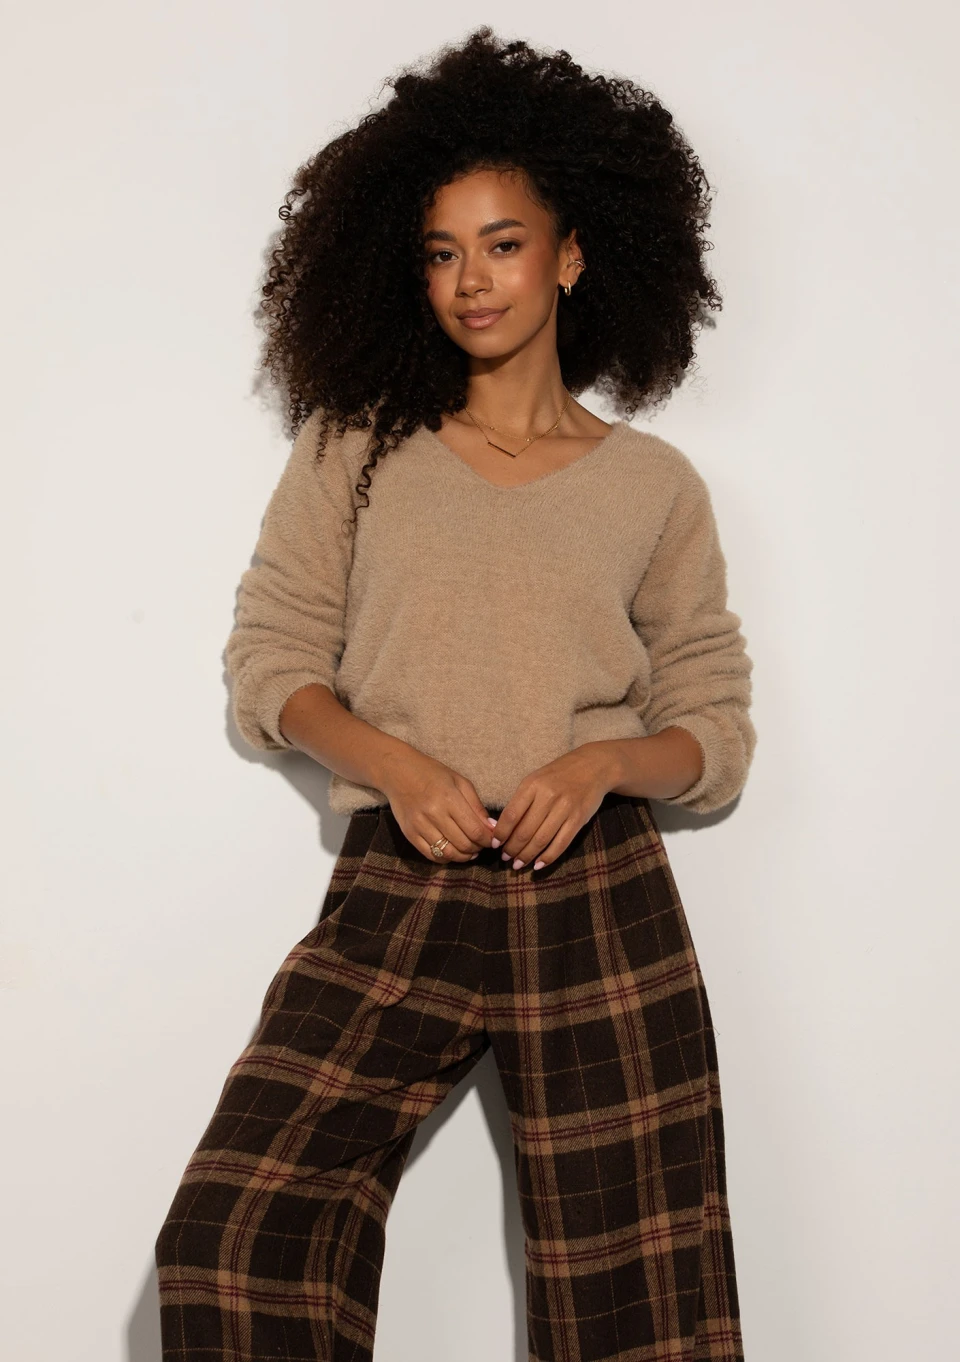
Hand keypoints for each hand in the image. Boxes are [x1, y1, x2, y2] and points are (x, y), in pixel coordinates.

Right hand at [378, 747, 495, 863]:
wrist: (398, 772)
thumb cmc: (433, 774)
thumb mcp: (460, 782)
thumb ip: (477, 806)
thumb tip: (492, 829)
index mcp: (450, 798)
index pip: (475, 830)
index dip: (487, 840)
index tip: (492, 840)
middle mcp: (434, 814)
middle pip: (463, 844)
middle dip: (477, 848)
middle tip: (481, 845)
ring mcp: (420, 826)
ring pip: (448, 853)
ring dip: (463, 856)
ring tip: (469, 851)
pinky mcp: (409, 834)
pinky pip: (431, 855)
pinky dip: (446, 858)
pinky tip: (452, 851)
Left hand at [491, 744, 617, 870]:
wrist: (593, 766)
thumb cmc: (559, 775)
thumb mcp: (536, 780)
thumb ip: (521, 800)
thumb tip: (501, 828)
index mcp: (532, 784)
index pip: (511, 815)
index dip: (501, 833)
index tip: (495, 844)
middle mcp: (548, 796)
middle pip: (525, 831)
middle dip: (512, 849)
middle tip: (505, 858)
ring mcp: (565, 808)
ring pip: (541, 840)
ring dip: (527, 856)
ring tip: (518, 864)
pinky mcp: (578, 819)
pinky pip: (561, 843)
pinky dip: (548, 857)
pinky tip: (538, 865)